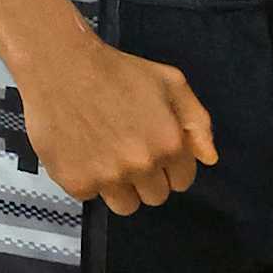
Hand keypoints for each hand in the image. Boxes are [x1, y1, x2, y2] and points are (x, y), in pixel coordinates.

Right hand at [15, 21, 216, 214]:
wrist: (63, 66)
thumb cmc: (118, 71)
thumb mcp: (170, 82)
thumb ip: (197, 122)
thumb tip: (209, 159)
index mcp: (168, 142)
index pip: (182, 181)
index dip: (170, 165)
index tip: (155, 148)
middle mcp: (141, 164)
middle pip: (155, 196)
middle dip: (148, 177)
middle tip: (130, 147)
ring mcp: (108, 177)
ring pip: (126, 205)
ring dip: (121, 186)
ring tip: (108, 153)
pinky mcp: (77, 184)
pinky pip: (93, 197)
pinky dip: (90, 179)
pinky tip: (85, 150)